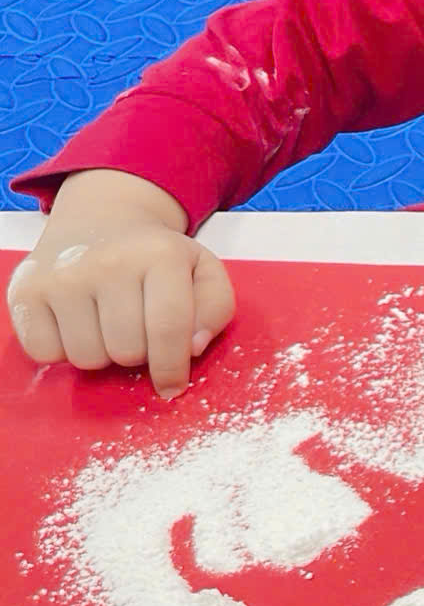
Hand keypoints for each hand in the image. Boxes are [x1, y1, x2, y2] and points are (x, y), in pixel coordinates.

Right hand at [5, 169, 234, 398]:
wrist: (101, 219)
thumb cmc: (157, 257)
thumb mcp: (203, 271)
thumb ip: (215, 308)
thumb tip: (193, 347)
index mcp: (161, 254)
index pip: (168, 329)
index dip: (173, 368)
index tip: (173, 386)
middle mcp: (108, 261)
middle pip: (127, 351)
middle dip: (138, 353)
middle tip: (136, 328)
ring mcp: (63, 275)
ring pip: (87, 358)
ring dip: (102, 353)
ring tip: (107, 322)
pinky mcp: (26, 290)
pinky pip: (46, 353)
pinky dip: (63, 350)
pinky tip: (76, 322)